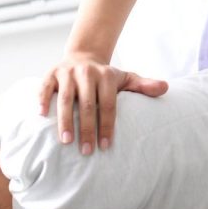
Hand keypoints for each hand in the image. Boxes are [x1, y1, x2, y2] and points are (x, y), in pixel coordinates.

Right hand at [39, 52, 167, 154]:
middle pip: (87, 105)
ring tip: (66, 142)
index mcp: (107, 76)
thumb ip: (144, 85)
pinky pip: (45, 88)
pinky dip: (42, 100)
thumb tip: (165, 88)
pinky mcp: (51, 73)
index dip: (107, 126)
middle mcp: (87, 73)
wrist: (83, 56)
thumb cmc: (106, 77)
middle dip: (88, 129)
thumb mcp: (126, 79)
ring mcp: (68, 73)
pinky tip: (42, 117)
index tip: (106, 146)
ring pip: (66, 99)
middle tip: (86, 151)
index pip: (108, 106)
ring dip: (65, 121)